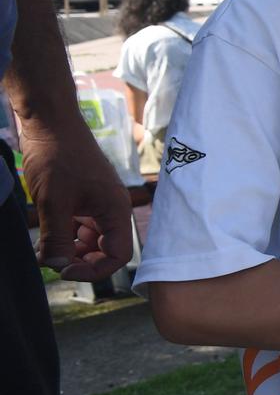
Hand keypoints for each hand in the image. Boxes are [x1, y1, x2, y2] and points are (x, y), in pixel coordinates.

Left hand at [17, 114, 132, 280]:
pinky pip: (80, 226)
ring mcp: (98, 203)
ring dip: (71, 249)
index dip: (94, 270)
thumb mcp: (53, 202)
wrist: (50, 123)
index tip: (64, 271)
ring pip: (91, 240)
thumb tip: (55, 266)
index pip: (118, 254)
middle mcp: (111, 209)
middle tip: (51, 261)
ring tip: (45, 249)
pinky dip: (65, 235)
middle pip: (105, 250)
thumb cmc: (58, 156)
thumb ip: (56, 237)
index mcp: (115, 210)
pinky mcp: (83, 198)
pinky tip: (46, 235)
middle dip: (80, 260)